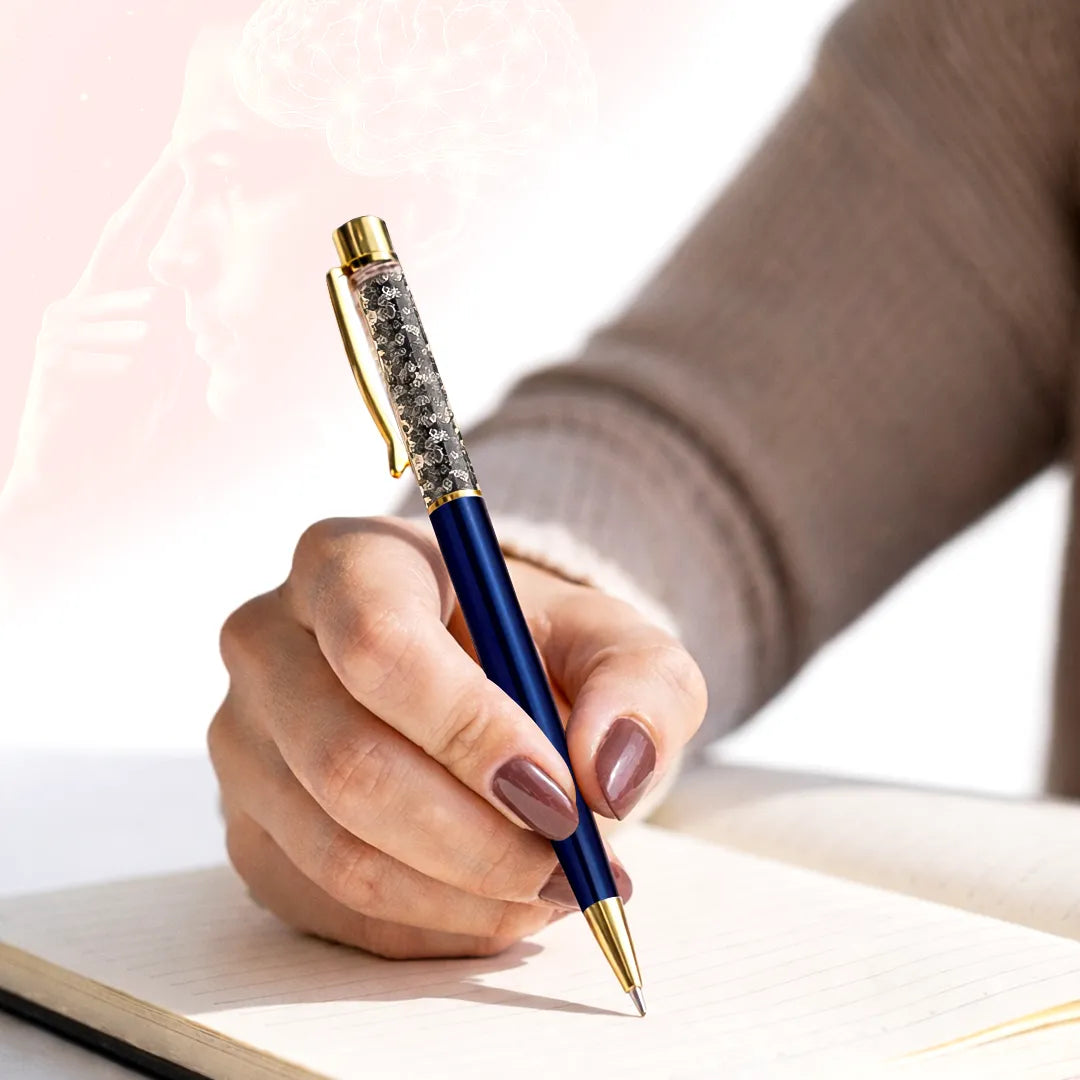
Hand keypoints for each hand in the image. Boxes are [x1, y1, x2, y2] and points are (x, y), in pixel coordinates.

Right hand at [3, 153, 194, 514]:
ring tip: (137, 377)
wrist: (66, 471)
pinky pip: (116, 352)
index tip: (182, 165)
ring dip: (151, 347)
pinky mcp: (55, 356)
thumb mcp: (158, 377)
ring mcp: (64, 326)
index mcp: (108, 305)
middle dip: (156, 201)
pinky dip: (127, 371)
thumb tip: (205, 302)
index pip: (132, 243)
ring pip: (135, 316)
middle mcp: (81, 303)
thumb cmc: (113, 424)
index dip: (155, 204)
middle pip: (121, 241)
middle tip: (186, 157)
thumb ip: (175, 337)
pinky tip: (115, 389)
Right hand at [209, 516, 706, 958]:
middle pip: (347, 763)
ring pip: (336, 851)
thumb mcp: (614, 642)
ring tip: (553, 891)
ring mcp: (245, 741)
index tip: (561, 798)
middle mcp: (270, 643)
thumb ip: (639, 686)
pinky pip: (327, 904)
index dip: (468, 732)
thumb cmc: (534, 647)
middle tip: (574, 869)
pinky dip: (428, 927)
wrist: (474, 674)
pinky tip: (497, 906)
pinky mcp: (249, 823)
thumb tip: (608, 775)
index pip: (378, 646)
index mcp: (348, 561)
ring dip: (463, 896)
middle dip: (476, 841)